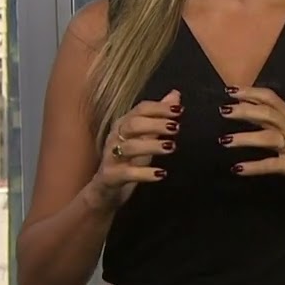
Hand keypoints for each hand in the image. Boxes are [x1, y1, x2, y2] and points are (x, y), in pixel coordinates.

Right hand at [87, 89, 180, 210]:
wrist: (105, 189)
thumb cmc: (128, 160)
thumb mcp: (145, 137)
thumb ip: (159, 117)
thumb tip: (176, 96)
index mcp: (123, 125)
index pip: (140, 110)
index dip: (159, 108)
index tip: (178, 111)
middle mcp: (115, 137)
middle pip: (133, 125)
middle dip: (155, 124)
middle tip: (176, 128)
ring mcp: (111, 157)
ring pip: (129, 147)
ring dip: (151, 146)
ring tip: (171, 147)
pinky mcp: (111, 176)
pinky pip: (127, 173)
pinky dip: (144, 173)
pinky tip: (161, 174)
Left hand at [220, 86, 284, 197]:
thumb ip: (277, 122)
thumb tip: (250, 113)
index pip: (271, 98)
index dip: (250, 93)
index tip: (230, 91)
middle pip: (267, 113)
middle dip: (244, 111)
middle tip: (223, 110)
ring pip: (267, 138)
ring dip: (244, 138)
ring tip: (224, 140)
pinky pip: (272, 165)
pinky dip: (254, 167)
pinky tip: (238, 169)